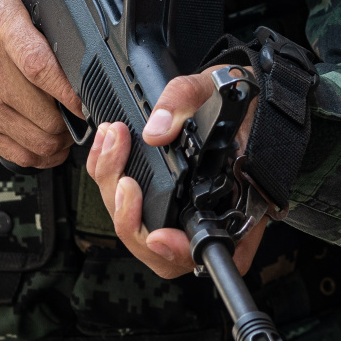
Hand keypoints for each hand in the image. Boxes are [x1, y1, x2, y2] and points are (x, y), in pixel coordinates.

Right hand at [0, 0, 82, 168]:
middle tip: (84, 117)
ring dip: (60, 142)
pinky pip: (15, 152)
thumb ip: (47, 20)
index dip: (69, 92)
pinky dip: (40, 155)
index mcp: (1, 26)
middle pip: (43, 114)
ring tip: (69, 130)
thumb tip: (84, 49)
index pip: (39, 68)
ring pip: (35, 140)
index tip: (88, 103)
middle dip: (73, 123)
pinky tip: (50, 142)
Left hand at [84, 67, 266, 278]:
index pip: (205, 247)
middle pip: (160, 247)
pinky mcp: (159, 194)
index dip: (178, 251)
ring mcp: (180, 208)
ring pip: (136, 227)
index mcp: (233, 200)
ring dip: (113, 191)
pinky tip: (107, 144)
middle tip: (123, 181)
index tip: (159, 236)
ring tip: (111, 145)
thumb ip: (184, 104)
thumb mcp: (213, 89)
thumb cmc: (233, 97)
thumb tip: (156, 132)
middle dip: (131, 217)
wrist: (233, 89)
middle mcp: (207, 213)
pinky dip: (108, 177)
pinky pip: (127, 204)